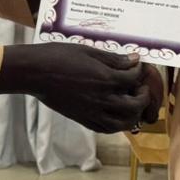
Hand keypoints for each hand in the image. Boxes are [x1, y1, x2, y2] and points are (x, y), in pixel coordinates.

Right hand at [0, 44, 160, 132]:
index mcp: (105, 79)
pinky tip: (116, 113)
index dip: (139, 70)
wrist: (36, 73)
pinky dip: (117, 124)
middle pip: (134, 105)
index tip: (138, 65)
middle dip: (142, 95)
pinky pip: (107, 128)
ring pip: (123, 122)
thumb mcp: (89, 51)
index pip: (133, 78)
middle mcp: (102, 99)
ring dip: (133, 114)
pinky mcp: (83, 119)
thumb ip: (113, 59)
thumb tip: (134, 60)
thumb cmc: (60, 56)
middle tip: (141, 86)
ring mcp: (93, 112)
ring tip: (132, 102)